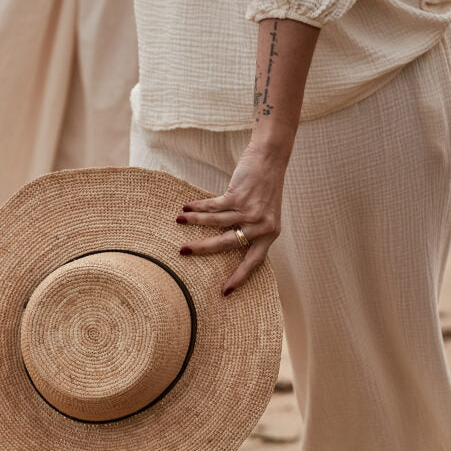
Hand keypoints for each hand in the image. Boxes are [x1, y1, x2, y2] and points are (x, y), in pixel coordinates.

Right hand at [176, 142, 286, 294]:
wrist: (271, 159)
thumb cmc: (266, 187)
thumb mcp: (266, 212)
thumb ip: (251, 228)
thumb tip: (226, 242)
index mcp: (271, 234)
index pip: (254, 261)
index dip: (240, 277)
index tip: (225, 291)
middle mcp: (262, 226)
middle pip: (227, 244)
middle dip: (203, 249)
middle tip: (183, 253)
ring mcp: (250, 211)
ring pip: (216, 223)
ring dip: (195, 222)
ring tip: (179, 221)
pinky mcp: (239, 197)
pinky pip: (213, 206)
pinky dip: (198, 207)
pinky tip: (187, 208)